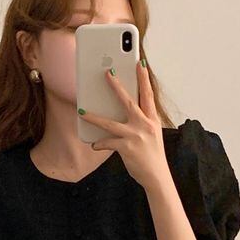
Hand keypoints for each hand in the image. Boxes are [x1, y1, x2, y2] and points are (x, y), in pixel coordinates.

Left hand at [78, 59, 171, 191]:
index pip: (148, 95)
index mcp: (152, 120)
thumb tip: (125, 112)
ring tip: (82, 112)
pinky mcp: (126, 148)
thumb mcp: (152, 134)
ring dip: (94, 117)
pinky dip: (100, 144)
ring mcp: (135, 136)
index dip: (144, 78)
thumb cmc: (152, 155)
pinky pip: (107, 142)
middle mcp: (145, 125)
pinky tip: (94, 145)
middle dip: (116, 86)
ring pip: (110, 123)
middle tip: (107, 73)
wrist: (157, 176)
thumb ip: (141, 122)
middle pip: (128, 101)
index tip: (140, 63)